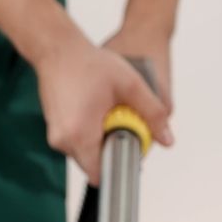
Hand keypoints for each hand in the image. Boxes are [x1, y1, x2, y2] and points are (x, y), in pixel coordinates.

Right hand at [33, 32, 172, 183]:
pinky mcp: (54, 128)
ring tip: (107, 113)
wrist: (56, 47)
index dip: (119, 166)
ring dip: (101, 140)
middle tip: (121, 124)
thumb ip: (152, 112)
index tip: (130, 151)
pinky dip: (90, 132)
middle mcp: (63, 140)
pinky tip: (96, 110)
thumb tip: (167, 139)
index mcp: (80, 135)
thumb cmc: (88, 62)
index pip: (101, 174)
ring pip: (86, 153)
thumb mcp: (130, 85)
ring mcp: (56, 135)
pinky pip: (77, 141)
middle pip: (94, 164)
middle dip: (111, 150)